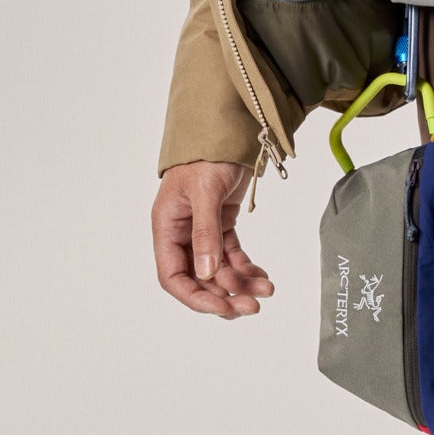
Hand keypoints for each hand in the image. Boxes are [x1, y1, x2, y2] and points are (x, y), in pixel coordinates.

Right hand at [152, 161, 275, 318]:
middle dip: (225, 294)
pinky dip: (246, 267)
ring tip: (267, 290)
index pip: (174, 276)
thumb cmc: (207, 154)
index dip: (195, 297)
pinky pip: (232, 254)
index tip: (221, 308)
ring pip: (219, 269)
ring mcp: (203, 229)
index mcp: (167, 226)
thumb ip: (206, 232)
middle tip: (251, 306)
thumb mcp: (206, 191)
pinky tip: (262, 276)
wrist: (228, 126)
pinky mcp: (222, 222)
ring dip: (241, 283)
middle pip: (199, 277)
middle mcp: (182, 232)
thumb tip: (206, 274)